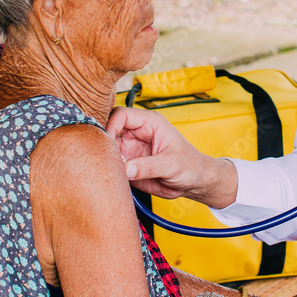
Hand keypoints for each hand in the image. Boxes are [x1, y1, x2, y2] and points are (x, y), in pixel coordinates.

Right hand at [106, 106, 237, 207]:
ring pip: (106, 148)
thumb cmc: (189, 166)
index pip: (121, 115)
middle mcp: (136, 134)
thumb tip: (126, 169)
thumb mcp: (172, 165)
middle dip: (102, 142)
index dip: (110, 125)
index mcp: (149, 123)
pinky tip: (110, 177)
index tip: (107, 142)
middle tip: (103, 158)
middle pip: (108, 129)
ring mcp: (130, 149)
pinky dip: (106, 170)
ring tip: (107, 170)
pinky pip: (110, 164)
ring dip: (103, 158)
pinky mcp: (127, 165)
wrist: (193, 181)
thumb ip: (149, 167)